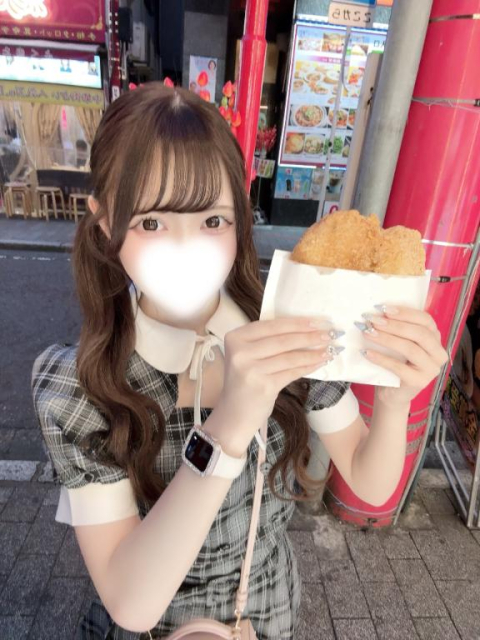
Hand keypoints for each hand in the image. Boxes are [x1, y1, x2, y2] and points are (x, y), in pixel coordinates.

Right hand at [220, 317, 341, 441]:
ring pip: (290, 357)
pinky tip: (320, 362)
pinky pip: (292, 372)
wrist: (235, 412)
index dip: (298, 322)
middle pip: (283, 340)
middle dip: (310, 335)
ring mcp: (251, 370)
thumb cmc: (246, 380)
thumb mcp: (248, 355)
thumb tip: (306, 327)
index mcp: (236, 337)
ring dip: (314, 352)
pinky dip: (308, 366)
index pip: (272, 325)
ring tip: (330, 349)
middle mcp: (240, 352)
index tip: (319, 321)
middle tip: (331, 333)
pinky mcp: (263, 386)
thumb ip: (267, 340)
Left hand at [360, 305, 448, 406]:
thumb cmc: (395, 363)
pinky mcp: (419, 383)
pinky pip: (399, 367)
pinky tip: (368, 352)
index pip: (426, 320)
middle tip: (374, 321)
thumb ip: (397, 329)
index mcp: (435, 339)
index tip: (384, 309)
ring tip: (368, 333)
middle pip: (419, 334)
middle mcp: (438, 354)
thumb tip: (378, 313)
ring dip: (387, 339)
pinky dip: (382, 359)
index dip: (405, 313)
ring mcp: (431, 370)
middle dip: (395, 325)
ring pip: (410, 349)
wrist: (392, 393)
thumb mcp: (399, 343)